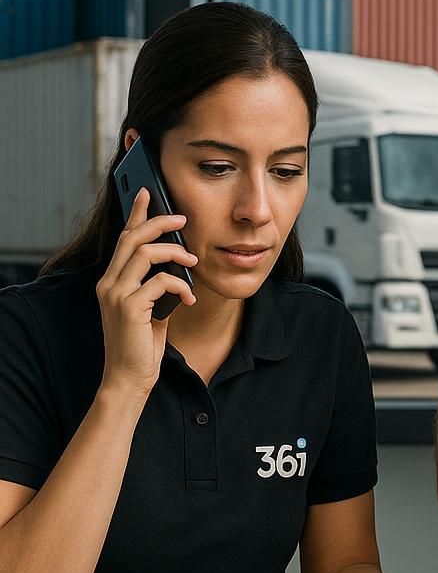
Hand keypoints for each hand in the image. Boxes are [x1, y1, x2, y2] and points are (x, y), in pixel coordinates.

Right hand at [96, 188, 195, 395]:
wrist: (130, 377)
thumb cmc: (143, 344)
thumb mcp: (152, 308)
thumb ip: (157, 285)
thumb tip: (179, 265)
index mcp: (112, 281)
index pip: (124, 239)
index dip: (136, 214)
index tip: (148, 194)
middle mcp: (109, 283)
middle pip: (132, 238)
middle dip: (159, 223)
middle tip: (183, 219)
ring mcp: (116, 294)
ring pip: (145, 254)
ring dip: (174, 253)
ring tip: (193, 262)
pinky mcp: (128, 308)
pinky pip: (159, 282)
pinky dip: (180, 285)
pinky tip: (190, 298)